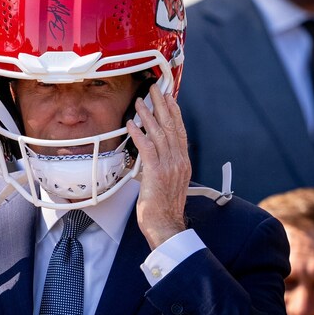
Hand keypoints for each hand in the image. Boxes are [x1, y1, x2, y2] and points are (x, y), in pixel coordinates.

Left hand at [127, 84, 190, 248]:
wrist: (165, 225)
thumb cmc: (164, 207)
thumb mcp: (169, 182)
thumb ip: (164, 165)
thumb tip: (154, 155)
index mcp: (183, 162)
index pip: (180, 131)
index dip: (174, 113)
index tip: (169, 98)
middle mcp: (178, 161)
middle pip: (171, 126)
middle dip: (162, 105)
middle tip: (155, 89)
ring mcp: (169, 166)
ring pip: (159, 134)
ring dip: (148, 116)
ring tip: (140, 102)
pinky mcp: (156, 173)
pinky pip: (147, 148)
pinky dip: (139, 134)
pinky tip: (131, 124)